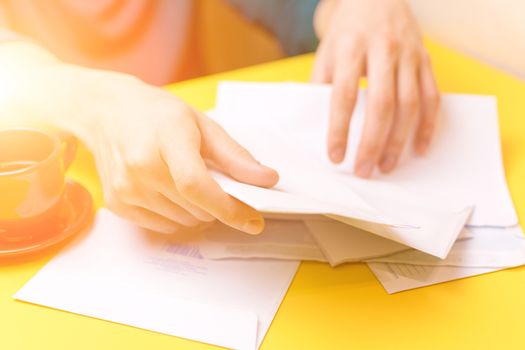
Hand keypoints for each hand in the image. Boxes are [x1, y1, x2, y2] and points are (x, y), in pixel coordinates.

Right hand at [0, 40, 277, 234]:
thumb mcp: (202, 124)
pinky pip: (163, 226)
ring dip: (198, 210)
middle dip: (218, 204)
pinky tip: (169, 190)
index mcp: (166, 140)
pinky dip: (177, 215)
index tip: (253, 220)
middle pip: (196, 207)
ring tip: (187, 180)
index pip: (198, 185)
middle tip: (218, 183)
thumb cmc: (158, 114)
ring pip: (183, 221)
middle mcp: (140, 168)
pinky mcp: (118, 204)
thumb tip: (268, 180)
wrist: (106, 112)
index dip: (229, 208)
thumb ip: (235, 156)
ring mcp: (125, 189)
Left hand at [312, 0, 439, 176]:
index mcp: (350, 48)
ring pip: (410, 104)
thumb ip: (321, 84)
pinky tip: (419, 148)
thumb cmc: (348, 31)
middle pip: (381, 103)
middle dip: (372, 142)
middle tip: (364, 170)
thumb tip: (316, 124)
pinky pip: (432, 97)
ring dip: (399, 140)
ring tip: (387, 166)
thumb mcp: (326, 51)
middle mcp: (383, 50)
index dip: (339, 129)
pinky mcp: (426, 60)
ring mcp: (409, 55)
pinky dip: (427, 125)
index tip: (335, 156)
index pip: (344, 95)